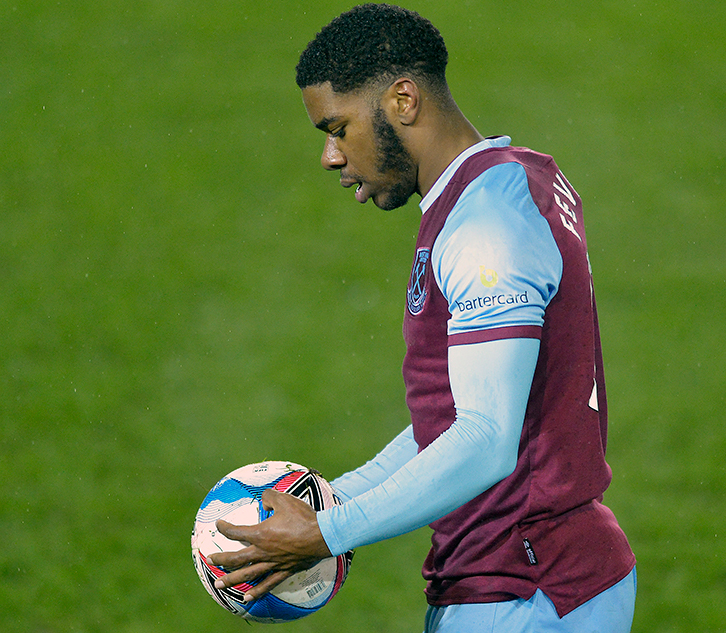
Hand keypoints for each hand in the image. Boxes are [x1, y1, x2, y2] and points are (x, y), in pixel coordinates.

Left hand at [206, 489, 332, 601]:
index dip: (224, 528)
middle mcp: (263, 551)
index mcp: (261, 534)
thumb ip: (270, 497)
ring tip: (219, 585)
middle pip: (237, 558)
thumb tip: (264, 499)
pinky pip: (268, 583)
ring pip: (248, 574)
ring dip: (232, 579)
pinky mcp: (284, 570)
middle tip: (210, 560)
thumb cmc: (303, 517)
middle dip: (221, 559)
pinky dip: (257, 591)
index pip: (236, 532)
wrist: (322, 535)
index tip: (219, 525)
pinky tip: (247, 598)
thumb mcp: (284, 500)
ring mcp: (273, 563)